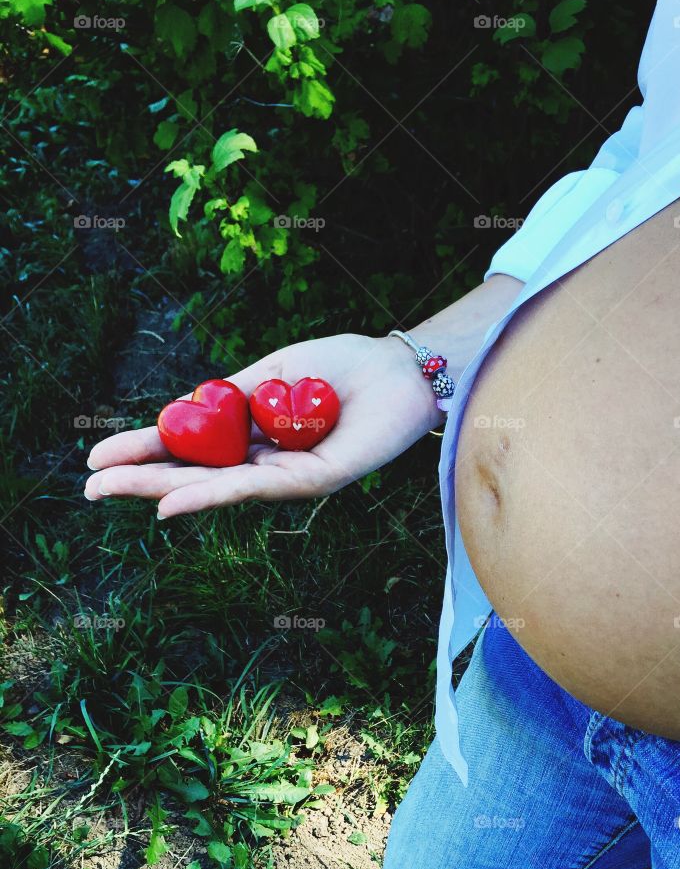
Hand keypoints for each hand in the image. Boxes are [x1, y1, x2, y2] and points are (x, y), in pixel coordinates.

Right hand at [84, 334, 439, 518]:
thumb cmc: (342, 367)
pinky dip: (212, 495)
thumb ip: (228, 396)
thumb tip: (176, 410)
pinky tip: (174, 501)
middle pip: (195, 475)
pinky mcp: (315, 480)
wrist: (401, 369)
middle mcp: (266, 462)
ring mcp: (289, 476)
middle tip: (90, 486)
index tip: (96, 456)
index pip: (190, 449)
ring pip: (216, 487)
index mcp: (253, 436)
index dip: (144, 452)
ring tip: (112, 489)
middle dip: (140, 479)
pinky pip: (256, 488)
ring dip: (162, 489)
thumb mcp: (270, 374)